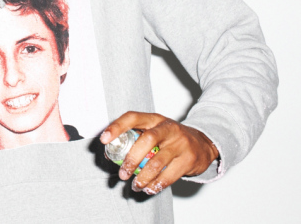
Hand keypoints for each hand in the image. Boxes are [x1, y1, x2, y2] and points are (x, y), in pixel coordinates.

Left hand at [100, 112, 218, 194]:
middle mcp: (167, 128)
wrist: (202, 143)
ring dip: (143, 177)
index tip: (104, 140)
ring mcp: (180, 143)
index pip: (132, 117)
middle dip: (131, 159)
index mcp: (154, 119)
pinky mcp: (189, 159)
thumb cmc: (169, 138)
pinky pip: (170, 175)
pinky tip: (149, 189)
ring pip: (158, 162)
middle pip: (146, 141)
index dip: (116, 127)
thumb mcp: (154, 131)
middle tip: (122, 174)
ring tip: (135, 185)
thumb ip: (134, 139)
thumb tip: (109, 154)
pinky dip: (157, 185)